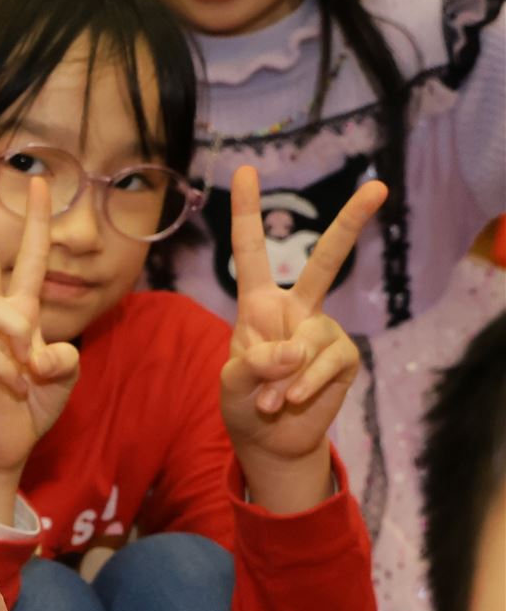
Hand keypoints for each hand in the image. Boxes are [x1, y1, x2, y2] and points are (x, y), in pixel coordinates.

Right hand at [0, 174, 79, 478]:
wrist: (8, 444)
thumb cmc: (35, 402)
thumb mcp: (64, 374)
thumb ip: (62, 355)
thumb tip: (38, 353)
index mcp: (19, 312)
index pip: (26, 258)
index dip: (35, 221)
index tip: (38, 183)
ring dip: (22, 338)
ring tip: (31, 370)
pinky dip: (16, 379)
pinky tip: (17, 394)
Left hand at [219, 167, 383, 477]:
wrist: (270, 440)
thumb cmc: (244, 403)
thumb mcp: (232, 381)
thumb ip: (254, 361)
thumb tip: (297, 348)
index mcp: (259, 304)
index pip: (251, 251)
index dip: (246, 211)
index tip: (243, 170)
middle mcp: (295, 309)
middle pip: (325, 261)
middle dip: (351, 224)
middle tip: (378, 187)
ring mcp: (323, 330)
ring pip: (310, 339)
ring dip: (284, 378)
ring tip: (269, 400)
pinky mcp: (344, 356)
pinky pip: (327, 362)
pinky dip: (304, 385)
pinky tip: (291, 400)